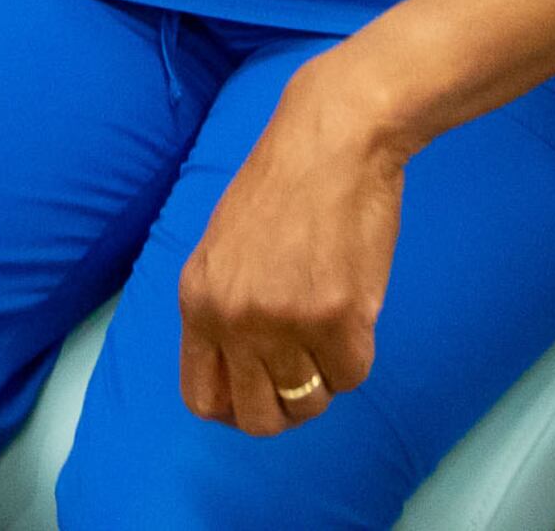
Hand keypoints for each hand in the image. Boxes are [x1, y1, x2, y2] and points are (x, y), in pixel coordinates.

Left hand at [179, 64, 398, 435]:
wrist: (333, 137)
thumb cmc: (285, 183)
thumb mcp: (223, 246)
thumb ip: (223, 306)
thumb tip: (242, 369)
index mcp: (198, 300)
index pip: (204, 398)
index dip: (237, 408)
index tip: (262, 393)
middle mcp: (234, 319)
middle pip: (257, 417)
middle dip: (286, 408)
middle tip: (307, 374)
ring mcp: (285, 321)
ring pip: (309, 402)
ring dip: (325, 378)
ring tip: (331, 333)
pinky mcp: (338, 316)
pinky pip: (352, 374)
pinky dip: (357, 354)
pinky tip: (355, 312)